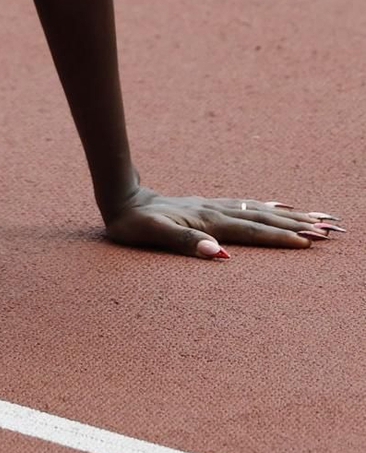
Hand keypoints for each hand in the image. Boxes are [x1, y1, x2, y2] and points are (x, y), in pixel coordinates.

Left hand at [105, 188, 341, 258]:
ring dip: (289, 215)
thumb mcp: (153, 235)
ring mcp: (214, 206)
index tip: (309, 241)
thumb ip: (185, 243)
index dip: (280, 237)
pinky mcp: (209, 205)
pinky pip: (247, 205)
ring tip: (318, 217)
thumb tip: (217, 253)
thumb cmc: (134, 223)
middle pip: (264, 218)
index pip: (252, 231)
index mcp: (208, 221)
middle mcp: (216, 211)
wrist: (121, 199)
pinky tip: (280, 206)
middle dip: (297, 224)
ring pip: (259, 210)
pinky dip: (268, 206)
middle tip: (330, 229)